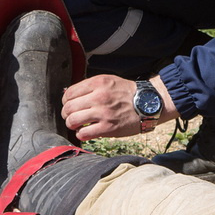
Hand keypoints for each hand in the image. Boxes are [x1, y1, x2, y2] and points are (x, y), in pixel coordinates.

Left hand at [61, 74, 176, 139]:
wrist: (148, 103)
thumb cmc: (126, 92)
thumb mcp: (108, 80)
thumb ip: (90, 86)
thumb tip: (68, 95)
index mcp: (98, 83)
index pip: (69, 93)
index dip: (66, 101)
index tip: (70, 105)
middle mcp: (99, 97)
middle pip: (69, 107)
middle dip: (66, 114)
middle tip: (71, 116)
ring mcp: (103, 113)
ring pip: (73, 121)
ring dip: (72, 124)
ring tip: (77, 125)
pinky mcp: (108, 128)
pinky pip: (83, 133)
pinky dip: (81, 134)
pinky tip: (86, 131)